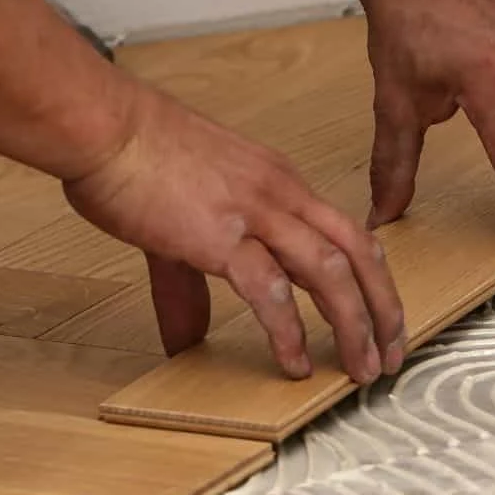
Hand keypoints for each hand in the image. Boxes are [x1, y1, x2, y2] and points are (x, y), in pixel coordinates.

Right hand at [64, 82, 406, 382]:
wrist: (101, 126)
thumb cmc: (135, 155)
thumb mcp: (181, 219)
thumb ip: (190, 285)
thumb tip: (186, 338)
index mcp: (278, 182)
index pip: (345, 232)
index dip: (372, 278)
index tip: (381, 317)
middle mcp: (280, 193)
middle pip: (358, 251)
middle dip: (384, 308)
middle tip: (392, 354)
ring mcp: (254, 213)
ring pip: (330, 272)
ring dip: (354, 325)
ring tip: (362, 368)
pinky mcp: (219, 236)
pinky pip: (269, 291)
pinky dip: (288, 331)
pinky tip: (294, 362)